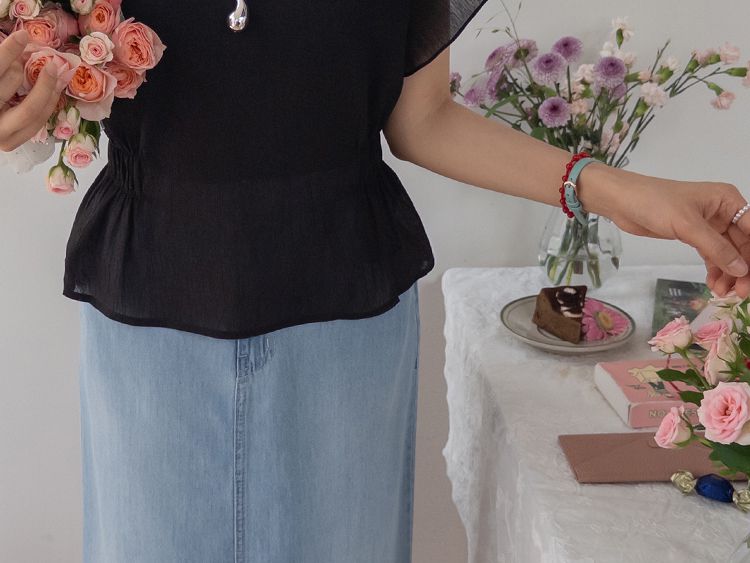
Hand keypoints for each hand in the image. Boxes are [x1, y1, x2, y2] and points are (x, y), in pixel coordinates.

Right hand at [0, 29, 69, 151]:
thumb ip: (2, 65)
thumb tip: (22, 47)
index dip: (9, 50)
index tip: (23, 35)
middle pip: (13, 83)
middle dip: (27, 65)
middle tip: (46, 60)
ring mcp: (0, 135)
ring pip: (33, 110)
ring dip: (49, 88)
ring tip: (60, 73)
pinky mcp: (11, 143)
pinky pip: (37, 122)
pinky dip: (47, 103)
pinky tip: (55, 90)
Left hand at [579, 164, 749, 297]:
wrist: (622, 201)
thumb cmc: (655, 203)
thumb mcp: (688, 225)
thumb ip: (716, 248)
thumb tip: (742, 269)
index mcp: (728, 200)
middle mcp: (723, 212)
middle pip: (744, 244)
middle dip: (743, 268)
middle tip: (741, 292)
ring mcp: (709, 225)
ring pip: (728, 253)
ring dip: (729, 273)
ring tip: (723, 293)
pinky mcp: (693, 236)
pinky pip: (712, 255)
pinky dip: (715, 270)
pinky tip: (714, 285)